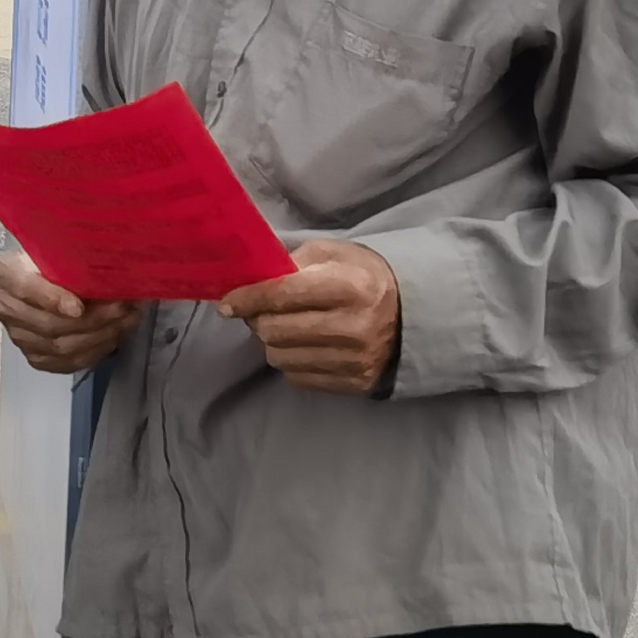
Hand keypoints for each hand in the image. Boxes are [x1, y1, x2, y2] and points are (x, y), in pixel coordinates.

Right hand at [0, 253, 139, 375]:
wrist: (42, 277)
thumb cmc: (53, 259)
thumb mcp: (59, 249)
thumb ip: (75, 259)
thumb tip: (114, 270)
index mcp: (8, 275)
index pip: (28, 289)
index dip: (53, 300)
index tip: (79, 307)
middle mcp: (7, 309)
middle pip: (50, 325)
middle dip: (94, 319)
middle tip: (123, 308)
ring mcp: (19, 337)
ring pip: (62, 347)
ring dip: (101, 336)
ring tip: (126, 321)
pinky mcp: (35, 357)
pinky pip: (68, 363)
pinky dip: (96, 351)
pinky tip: (114, 337)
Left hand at [218, 237, 401, 395]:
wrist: (410, 315)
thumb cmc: (362, 277)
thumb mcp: (333, 254)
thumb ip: (291, 263)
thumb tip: (249, 281)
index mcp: (350, 287)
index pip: (283, 295)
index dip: (248, 299)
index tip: (227, 303)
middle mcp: (354, 327)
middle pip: (274, 330)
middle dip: (259, 319)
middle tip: (262, 311)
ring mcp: (355, 360)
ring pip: (280, 357)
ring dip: (273, 342)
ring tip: (287, 327)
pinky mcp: (354, 384)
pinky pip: (297, 377)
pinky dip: (291, 360)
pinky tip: (305, 346)